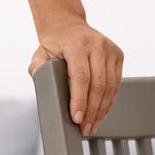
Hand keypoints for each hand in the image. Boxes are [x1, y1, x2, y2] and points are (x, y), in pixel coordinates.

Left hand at [27, 19, 121, 135]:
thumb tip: (38, 78)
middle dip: (92, 110)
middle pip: (98, 84)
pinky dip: (109, 100)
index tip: (77, 118)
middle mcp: (96, 45)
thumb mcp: (40, 54)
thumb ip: (37, 67)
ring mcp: (110, 49)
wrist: (68, 26)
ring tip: (93, 125)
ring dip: (102, 109)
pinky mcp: (118, 55)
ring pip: (110, 86)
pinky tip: (102, 113)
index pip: (81, 77)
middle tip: (85, 129)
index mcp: (77, 45)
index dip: (80, 100)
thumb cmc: (53, 45)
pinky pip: (116, 82)